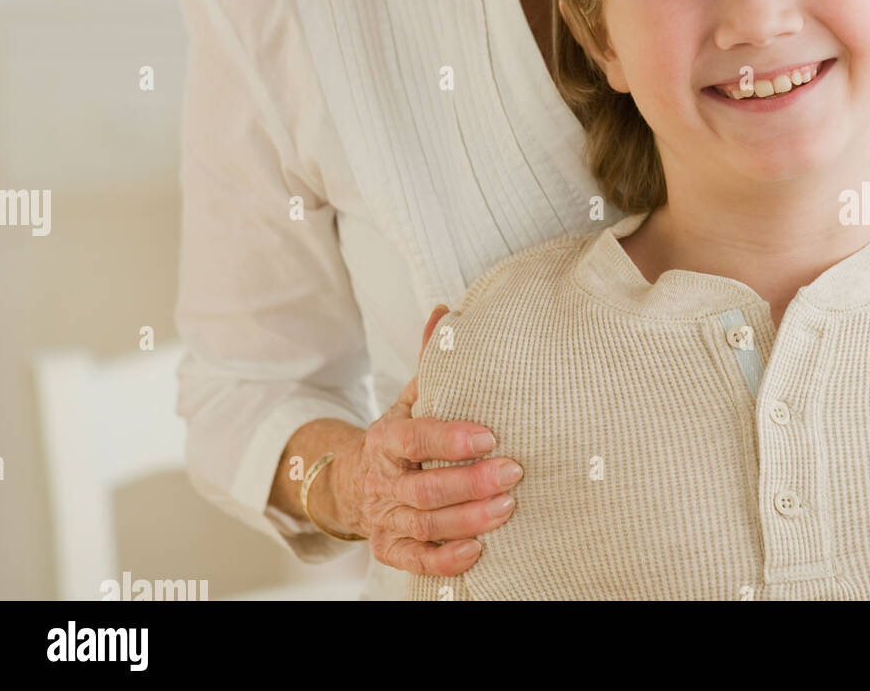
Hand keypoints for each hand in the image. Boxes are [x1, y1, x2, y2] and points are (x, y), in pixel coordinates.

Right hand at [341, 304, 522, 574]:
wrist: (354, 481)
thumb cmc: (400, 436)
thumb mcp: (410, 396)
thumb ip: (429, 359)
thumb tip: (446, 310)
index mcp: (386, 436)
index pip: (415, 437)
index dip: (450, 439)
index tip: (490, 436)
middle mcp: (382, 479)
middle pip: (425, 487)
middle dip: (471, 482)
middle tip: (514, 471)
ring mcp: (384, 516)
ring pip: (425, 524)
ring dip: (469, 518)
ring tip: (509, 507)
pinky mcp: (389, 547)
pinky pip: (417, 559)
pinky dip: (446, 558)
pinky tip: (478, 548)